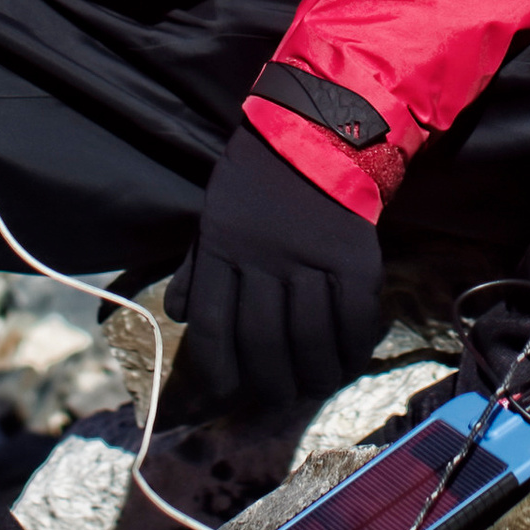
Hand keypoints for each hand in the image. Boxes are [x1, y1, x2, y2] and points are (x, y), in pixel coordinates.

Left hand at [164, 122, 385, 422]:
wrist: (318, 128)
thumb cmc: (258, 176)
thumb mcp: (213, 213)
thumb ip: (196, 266)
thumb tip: (177, 314)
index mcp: (221, 248)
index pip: (212, 325)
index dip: (218, 370)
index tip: (227, 395)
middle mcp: (261, 258)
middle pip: (261, 341)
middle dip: (269, 384)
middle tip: (277, 402)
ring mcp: (309, 257)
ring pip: (308, 337)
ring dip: (313, 374)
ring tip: (315, 387)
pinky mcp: (353, 255)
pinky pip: (352, 316)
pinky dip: (352, 346)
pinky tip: (349, 358)